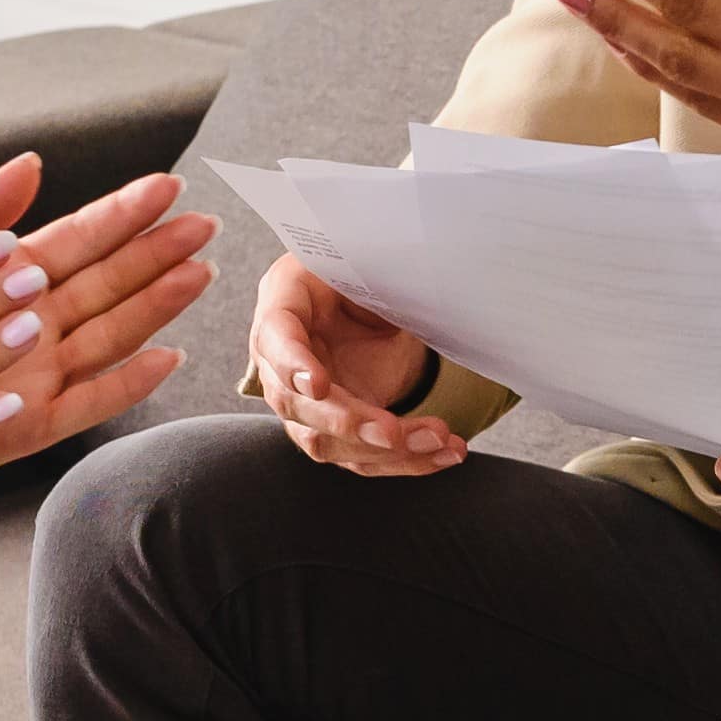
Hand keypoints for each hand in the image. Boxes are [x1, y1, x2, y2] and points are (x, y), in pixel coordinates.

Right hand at [253, 254, 463, 475]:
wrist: (362, 302)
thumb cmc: (352, 274)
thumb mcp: (356, 259)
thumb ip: (367, 269)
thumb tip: (413, 269)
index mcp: (282, 307)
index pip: (275, 340)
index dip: (291, 364)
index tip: (315, 383)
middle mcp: (280, 363)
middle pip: (297, 406)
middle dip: (347, 422)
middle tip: (391, 431)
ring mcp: (305, 404)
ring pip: (331, 442)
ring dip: (386, 450)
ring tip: (439, 439)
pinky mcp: (337, 432)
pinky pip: (366, 457)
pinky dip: (408, 461)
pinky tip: (444, 453)